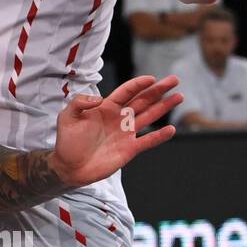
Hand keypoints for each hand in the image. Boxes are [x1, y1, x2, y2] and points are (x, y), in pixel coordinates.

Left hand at [50, 74, 182, 188]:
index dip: (139, 84)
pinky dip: (159, 136)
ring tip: (179, 97)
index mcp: (107, 107)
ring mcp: (126, 133)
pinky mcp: (129, 149)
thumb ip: (80, 102)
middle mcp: (120, 118)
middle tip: (174, 80)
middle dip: (159, 90)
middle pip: (143, 100)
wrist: (69, 167)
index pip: (127, 91)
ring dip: (164, 107)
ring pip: (149, 116)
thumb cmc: (67, 141)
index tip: (152, 78)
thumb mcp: (67, 117)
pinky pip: (147, 141)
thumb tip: (98, 99)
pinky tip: (171, 129)